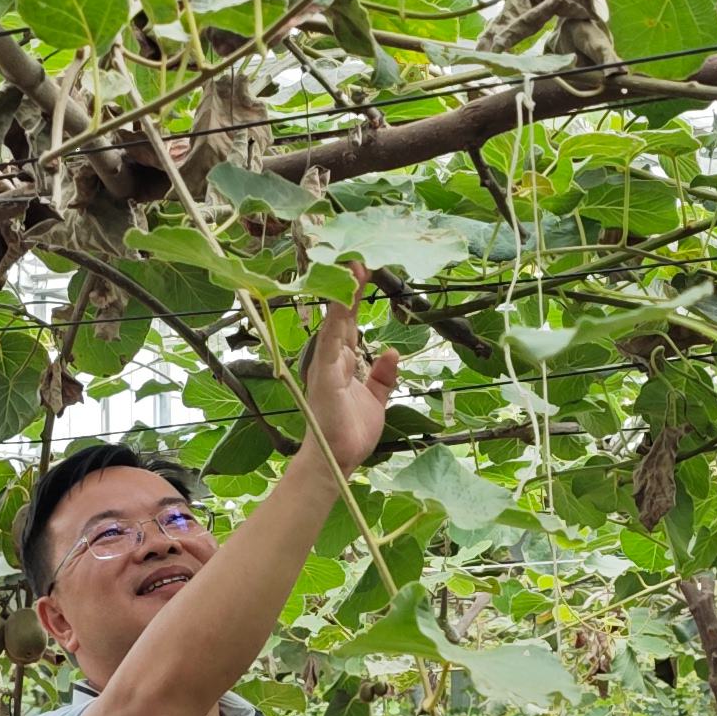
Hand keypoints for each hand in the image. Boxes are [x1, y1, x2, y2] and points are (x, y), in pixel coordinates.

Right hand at [296, 277, 399, 475]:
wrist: (337, 460)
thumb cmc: (350, 431)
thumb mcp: (376, 399)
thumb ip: (383, 375)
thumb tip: (391, 350)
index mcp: (341, 362)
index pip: (348, 321)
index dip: (354, 296)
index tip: (363, 270)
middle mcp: (330, 358)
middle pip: (340, 314)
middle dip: (348, 285)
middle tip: (358, 255)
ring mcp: (326, 365)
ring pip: (335, 322)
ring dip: (343, 294)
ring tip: (353, 266)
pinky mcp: (325, 375)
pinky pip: (330, 342)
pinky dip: (335, 320)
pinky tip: (340, 299)